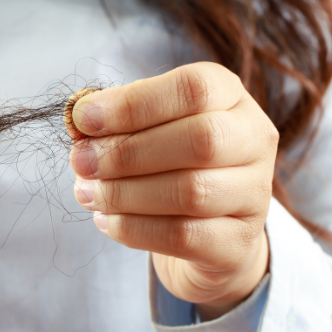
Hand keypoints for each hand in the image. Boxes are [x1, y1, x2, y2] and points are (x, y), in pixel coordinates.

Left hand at [70, 62, 273, 320]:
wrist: (206, 229)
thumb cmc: (166, 162)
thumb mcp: (142, 128)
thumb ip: (111, 121)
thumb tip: (77, 120)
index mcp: (229, 96)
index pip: (193, 88)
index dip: (133, 103)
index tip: (82, 119)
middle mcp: (252, 140)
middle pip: (200, 140)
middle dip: (127, 152)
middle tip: (80, 161)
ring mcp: (254, 195)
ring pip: (191, 192)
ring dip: (124, 193)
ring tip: (86, 193)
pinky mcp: (238, 243)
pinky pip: (183, 237)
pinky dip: (134, 229)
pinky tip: (106, 221)